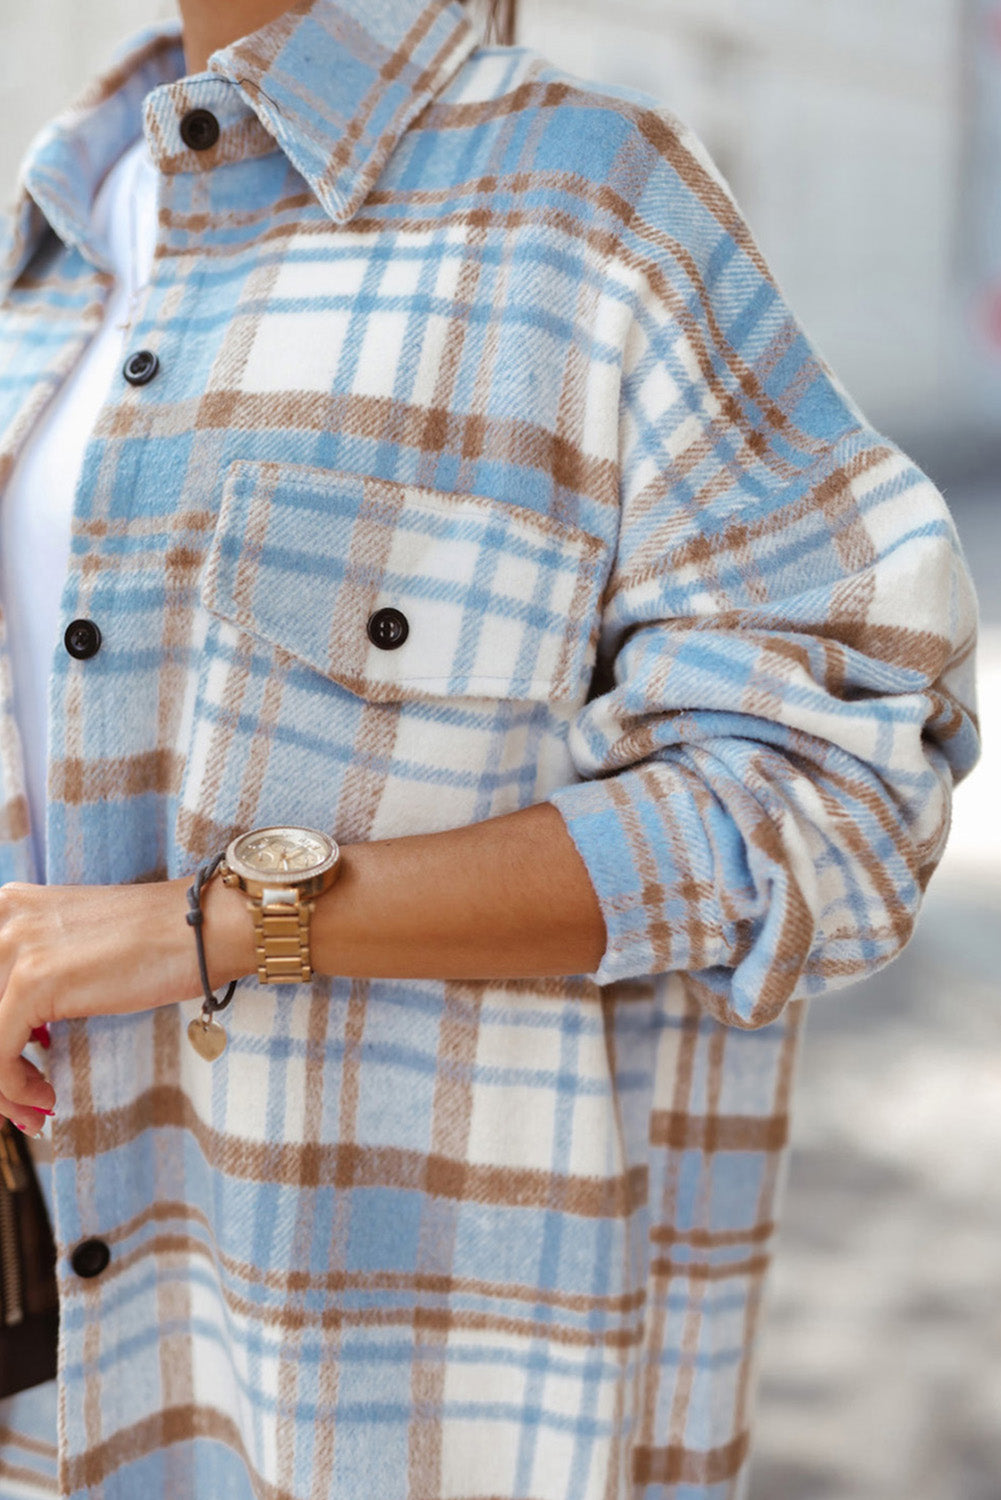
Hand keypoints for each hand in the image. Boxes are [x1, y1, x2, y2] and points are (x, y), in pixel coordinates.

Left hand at [0, 876, 253, 1133]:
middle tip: (24, 1101)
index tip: (19, 1066)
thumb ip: (38, 972)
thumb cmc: (157, 943)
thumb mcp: (78, 947)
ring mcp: (15, 947)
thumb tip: (20, 1033)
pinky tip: (46, 1098)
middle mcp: (4, 920)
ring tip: (36, 1109)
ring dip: (4, 1089)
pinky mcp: (32, 981)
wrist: (205, 930)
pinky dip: (15, 1088)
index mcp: (8, 907)